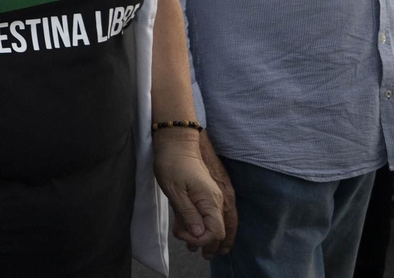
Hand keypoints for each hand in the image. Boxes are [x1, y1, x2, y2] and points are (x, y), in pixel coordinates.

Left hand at [153, 131, 225, 255]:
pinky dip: (207, 225)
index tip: (183, 237)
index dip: (201, 240)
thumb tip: (198, 235)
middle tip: (197, 254)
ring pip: (218, 223)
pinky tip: (197, 230)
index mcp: (210, 201)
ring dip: (208, 237)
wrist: (176, 141)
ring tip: (197, 249)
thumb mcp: (175, 191)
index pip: (215, 232)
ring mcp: (215, 196)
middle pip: (220, 231)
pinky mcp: (209, 192)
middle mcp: (217, 200)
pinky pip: (213, 214)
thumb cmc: (172, 163)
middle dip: (208, 244)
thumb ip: (187, 214)